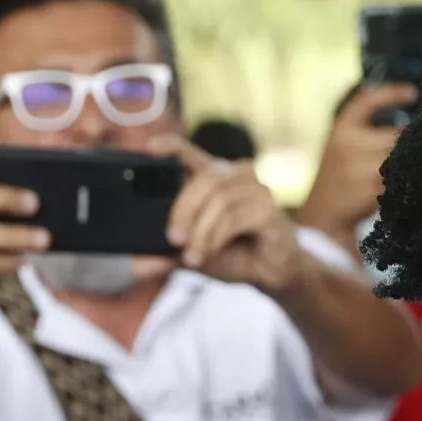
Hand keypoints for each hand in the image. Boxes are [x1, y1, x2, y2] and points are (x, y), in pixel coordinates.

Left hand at [157, 137, 305, 293]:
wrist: (271, 274)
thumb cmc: (235, 254)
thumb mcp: (197, 246)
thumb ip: (178, 240)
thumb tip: (151, 246)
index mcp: (217, 177)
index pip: (192, 153)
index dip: (172, 146)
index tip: (150, 148)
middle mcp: (239, 175)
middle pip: (206, 178)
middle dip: (184, 210)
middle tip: (173, 239)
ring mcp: (257, 189)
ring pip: (220, 199)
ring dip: (201, 231)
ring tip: (192, 256)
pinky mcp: (269, 209)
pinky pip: (235, 217)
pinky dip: (216, 237)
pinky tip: (207, 253)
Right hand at [297, 83, 412, 236]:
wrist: (324, 216)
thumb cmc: (341, 180)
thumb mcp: (345, 149)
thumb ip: (371, 137)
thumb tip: (416, 129)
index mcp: (342, 129)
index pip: (367, 101)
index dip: (392, 94)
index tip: (414, 93)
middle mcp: (347, 144)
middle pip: (395, 136)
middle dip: (412, 142)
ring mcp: (356, 168)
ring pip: (399, 158)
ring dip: (413, 163)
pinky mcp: (368, 190)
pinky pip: (398, 179)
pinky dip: (409, 180)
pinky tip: (415, 184)